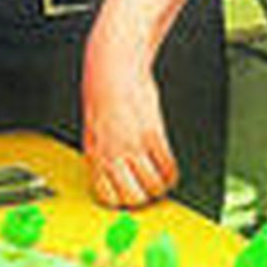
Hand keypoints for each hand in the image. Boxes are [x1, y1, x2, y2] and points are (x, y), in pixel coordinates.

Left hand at [82, 28, 177, 208]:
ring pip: (153, 185)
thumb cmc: (101, 91)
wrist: (113, 64)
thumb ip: (102, 152)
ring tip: (161, 177)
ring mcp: (132, 144)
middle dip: (143, 197)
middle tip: (148, 189)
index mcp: (94, 153)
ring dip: (161, 186)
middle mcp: (111, 152)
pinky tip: (169, 165)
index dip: (120, 201)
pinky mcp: (152, 133)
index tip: (128, 196)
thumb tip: (114, 173)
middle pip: (133, 197)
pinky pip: (168, 166)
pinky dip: (173, 171)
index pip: (106, 196)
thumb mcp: (93, 127)